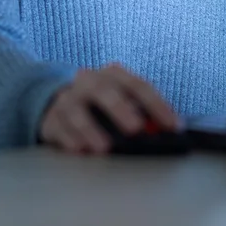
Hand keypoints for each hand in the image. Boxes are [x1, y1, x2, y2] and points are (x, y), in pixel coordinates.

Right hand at [38, 63, 177, 153]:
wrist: (60, 100)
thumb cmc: (102, 104)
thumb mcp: (123, 101)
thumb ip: (143, 114)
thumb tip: (166, 132)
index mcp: (114, 74)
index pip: (138, 85)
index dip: (157, 105)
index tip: (173, 126)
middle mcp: (89, 81)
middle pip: (104, 91)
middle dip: (121, 109)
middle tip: (136, 129)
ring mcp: (68, 98)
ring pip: (77, 110)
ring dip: (91, 129)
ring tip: (104, 148)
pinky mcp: (52, 118)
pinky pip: (59, 127)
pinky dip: (69, 139)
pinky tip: (79, 150)